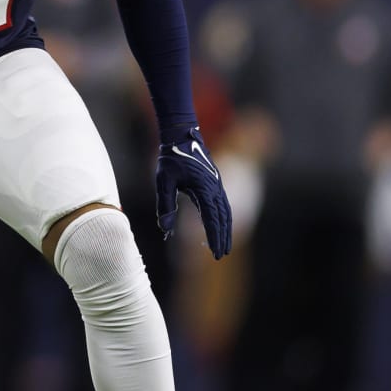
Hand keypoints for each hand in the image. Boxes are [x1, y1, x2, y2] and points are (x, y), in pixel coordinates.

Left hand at [155, 124, 232, 258]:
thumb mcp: (164, 181)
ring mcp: (217, 185)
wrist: (181, 134)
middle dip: (223, 238)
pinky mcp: (215, 183)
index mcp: (204, 189)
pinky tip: (220, 227)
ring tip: (223, 246)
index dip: (214, 237)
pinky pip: (223, 204)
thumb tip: (164, 227)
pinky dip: (224, 218)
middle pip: (223, 218)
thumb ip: (165, 204)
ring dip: (226, 230)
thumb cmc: (171, 157)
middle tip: (220, 255)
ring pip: (226, 212)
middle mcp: (215, 188)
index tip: (215, 253)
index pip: (212, 219)